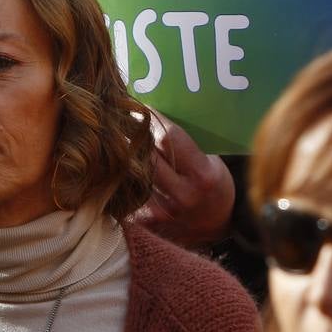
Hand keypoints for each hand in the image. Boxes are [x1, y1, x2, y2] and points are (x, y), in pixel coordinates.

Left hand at [127, 111, 235, 248]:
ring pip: (131, 172)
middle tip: (121, 117)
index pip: (168, 138)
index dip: (151, 118)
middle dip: (132, 133)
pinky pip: (126, 189)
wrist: (214, 225)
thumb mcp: (211, 160)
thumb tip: (151, 111)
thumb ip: (185, 142)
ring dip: (123, 154)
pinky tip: (118, 164)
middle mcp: (182, 195)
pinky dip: (122, 174)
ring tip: (116, 138)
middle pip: (145, 154)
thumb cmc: (212, 184)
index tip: (142, 107)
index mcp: (202, 175)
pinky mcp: (144, 221)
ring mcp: (162, 211)